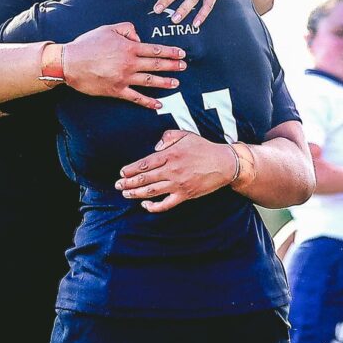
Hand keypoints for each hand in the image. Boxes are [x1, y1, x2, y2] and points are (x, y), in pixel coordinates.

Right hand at [63, 23, 184, 108]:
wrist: (71, 62)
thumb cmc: (88, 44)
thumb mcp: (108, 29)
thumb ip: (127, 29)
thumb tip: (139, 37)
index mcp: (129, 47)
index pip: (155, 49)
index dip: (170, 52)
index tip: (181, 53)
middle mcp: (130, 64)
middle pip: (156, 65)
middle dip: (172, 66)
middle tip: (183, 67)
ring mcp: (124, 79)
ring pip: (150, 81)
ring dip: (165, 82)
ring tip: (176, 83)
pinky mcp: (117, 91)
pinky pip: (136, 98)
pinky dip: (148, 102)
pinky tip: (158, 104)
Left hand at [115, 130, 245, 211]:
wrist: (224, 163)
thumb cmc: (203, 148)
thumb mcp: (185, 135)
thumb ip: (167, 137)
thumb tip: (154, 148)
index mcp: (170, 155)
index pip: (145, 164)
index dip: (131, 170)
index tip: (122, 173)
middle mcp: (172, 170)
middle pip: (145, 178)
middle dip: (128, 183)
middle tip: (117, 186)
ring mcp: (178, 184)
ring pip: (151, 191)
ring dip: (136, 194)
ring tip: (126, 194)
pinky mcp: (185, 195)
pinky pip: (166, 204)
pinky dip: (154, 207)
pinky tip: (145, 205)